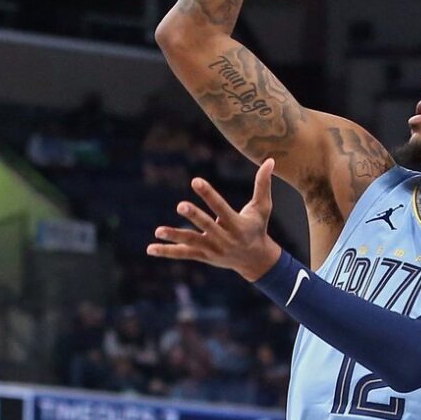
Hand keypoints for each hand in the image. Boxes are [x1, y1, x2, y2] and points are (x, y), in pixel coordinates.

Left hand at [148, 159, 283, 280]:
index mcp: (237, 225)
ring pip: (191, 242)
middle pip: (206, 226)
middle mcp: (224, 238)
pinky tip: (150, 248)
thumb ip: (263, 184)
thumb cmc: (258, 228)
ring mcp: (212, 249)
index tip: (195, 181)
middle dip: (194, 216)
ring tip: (158, 231)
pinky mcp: (203, 256)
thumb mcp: (262, 207)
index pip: (221, 207)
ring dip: (175, 236)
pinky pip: (183, 253)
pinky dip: (167, 251)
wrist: (255, 260)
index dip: (208, 194)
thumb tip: (270, 159)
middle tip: (180, 205)